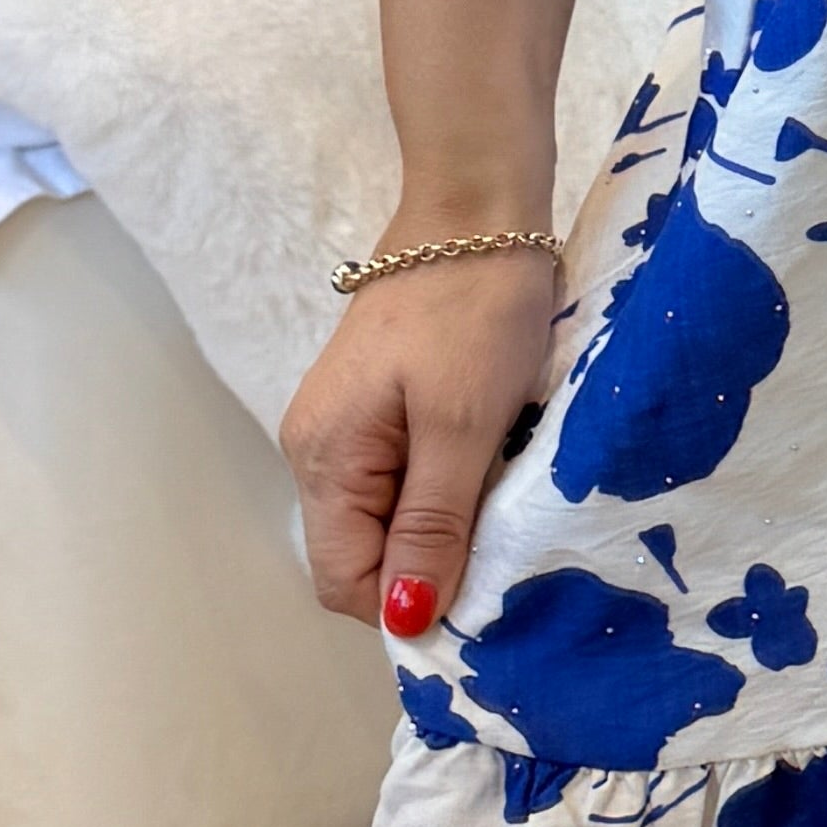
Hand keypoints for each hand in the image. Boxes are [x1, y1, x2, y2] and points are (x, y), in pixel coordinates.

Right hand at [282, 243, 559, 640]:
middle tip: (506, 548)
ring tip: (504, 502)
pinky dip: (451, 489)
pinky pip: (408, 480)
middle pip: (365, 555)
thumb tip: (408, 618)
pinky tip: (493, 468)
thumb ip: (433, 525)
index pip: (344, 581)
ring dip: (447, 528)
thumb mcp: (462, 427)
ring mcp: (349, 427)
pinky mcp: (383, 406)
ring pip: (391, 519)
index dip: (408, 604)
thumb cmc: (473, 310)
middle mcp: (320, 451)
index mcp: (323, 459)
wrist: (478, 209)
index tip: (482, 598)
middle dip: (431, 567)